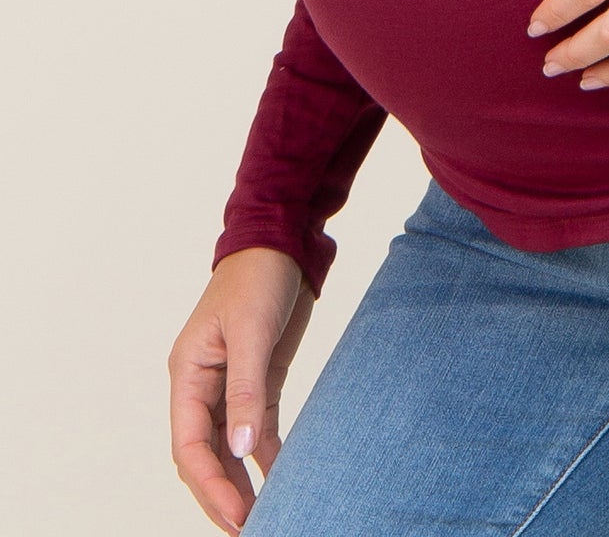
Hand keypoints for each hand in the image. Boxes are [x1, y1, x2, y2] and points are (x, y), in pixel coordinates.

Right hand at [168, 247, 313, 531]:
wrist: (281, 240)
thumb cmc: (257, 276)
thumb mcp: (251, 331)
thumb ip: (245, 389)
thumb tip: (241, 448)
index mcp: (188, 374)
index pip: (190, 445)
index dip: (211, 484)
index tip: (238, 514)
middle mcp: (203, 385)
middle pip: (206, 455)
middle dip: (224, 494)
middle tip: (250, 528)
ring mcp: (229, 385)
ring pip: (230, 448)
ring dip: (244, 482)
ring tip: (266, 516)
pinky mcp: (258, 380)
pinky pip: (257, 430)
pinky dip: (267, 457)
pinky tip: (283, 479)